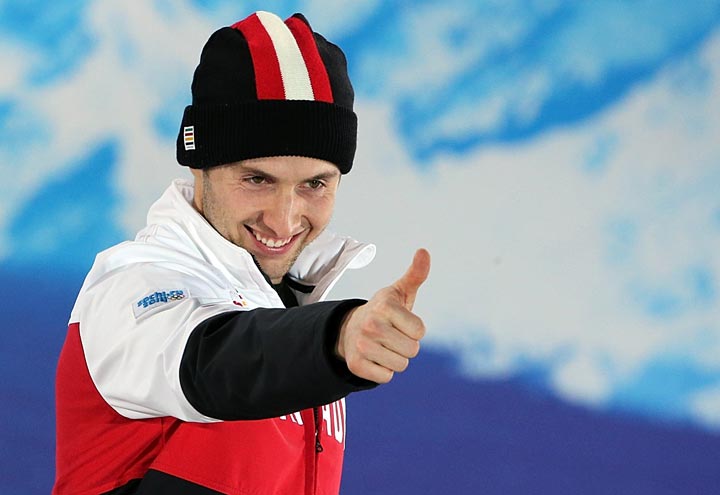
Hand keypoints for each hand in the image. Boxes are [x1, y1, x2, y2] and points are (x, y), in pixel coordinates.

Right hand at [336, 249, 430, 382]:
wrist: (350, 328)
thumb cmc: (384, 311)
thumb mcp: (400, 292)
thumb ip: (416, 274)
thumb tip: (424, 251)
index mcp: (384, 306)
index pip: (420, 332)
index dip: (414, 329)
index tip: (401, 322)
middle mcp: (371, 325)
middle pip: (412, 350)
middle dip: (406, 345)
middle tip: (392, 335)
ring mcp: (361, 345)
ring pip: (400, 365)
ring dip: (396, 359)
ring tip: (383, 345)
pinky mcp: (356, 365)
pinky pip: (386, 377)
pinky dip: (384, 371)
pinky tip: (375, 357)